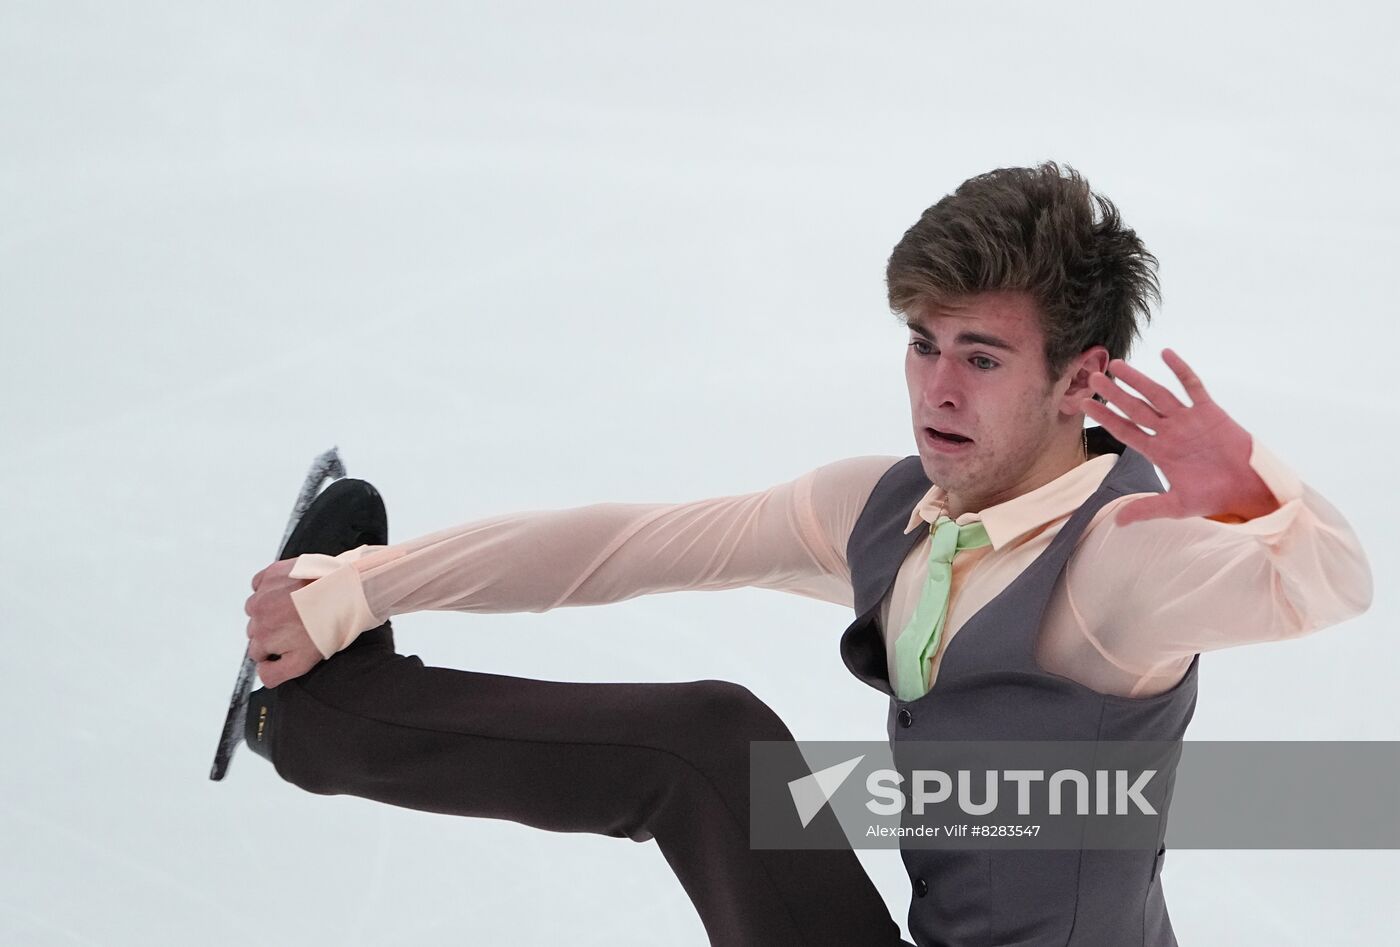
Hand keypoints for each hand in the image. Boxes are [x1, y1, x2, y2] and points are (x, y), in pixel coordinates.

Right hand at [244, 559, 323, 686]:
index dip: (275, 649)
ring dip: (270, 608)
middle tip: (297, 624)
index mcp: (263, 639)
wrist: (344, 591)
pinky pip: (260, 584)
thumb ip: (275, 674)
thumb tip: (261, 673)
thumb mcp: (303, 662)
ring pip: (256, 607)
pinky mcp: (270, 574)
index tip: (290, 642)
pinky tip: (290, 591)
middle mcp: (257, 616)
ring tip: (297, 608)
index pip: (257, 652)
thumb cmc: (328, 624)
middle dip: (272, 629)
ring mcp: (262, 594)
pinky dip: (270, 588)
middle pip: (256, 629)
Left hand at [1081, 348, 1280, 525]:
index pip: (1124, 430)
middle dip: (1115, 394)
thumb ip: (1146, 508)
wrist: (1248, 491)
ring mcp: (1188, 420)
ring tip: (1118, 366)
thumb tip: (1117, 522)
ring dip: (1138, 380)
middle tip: (1094, 378)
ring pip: (1158, 395)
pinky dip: (1181, 370)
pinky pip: (1193, 387)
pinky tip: (1166, 353)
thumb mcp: (1175, 505)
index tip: (1084, 404)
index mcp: (1158, 451)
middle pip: (1136, 409)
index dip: (1105, 417)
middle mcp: (1169, 432)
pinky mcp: (1210, 412)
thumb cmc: (1214, 498)